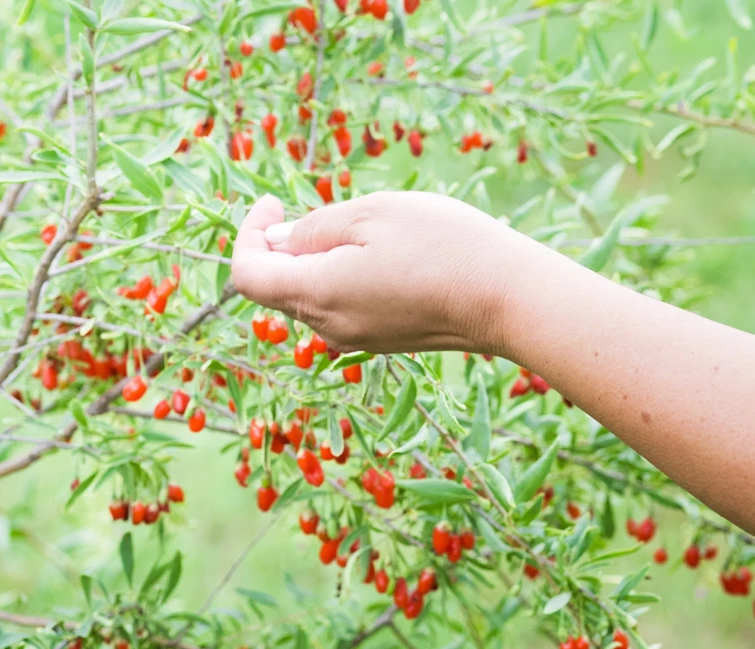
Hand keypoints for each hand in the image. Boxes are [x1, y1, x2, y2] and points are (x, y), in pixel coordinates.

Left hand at [231, 191, 542, 354]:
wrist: (508, 299)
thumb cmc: (442, 245)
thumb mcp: (371, 215)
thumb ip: (313, 228)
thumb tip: (276, 240)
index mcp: (316, 295)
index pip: (247, 275)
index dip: (247, 235)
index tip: (273, 202)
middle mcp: (327, 327)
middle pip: (278, 286)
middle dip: (283, 243)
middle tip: (321, 207)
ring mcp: (355, 339)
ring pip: (311, 296)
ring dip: (317, 259)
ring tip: (363, 228)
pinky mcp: (381, 340)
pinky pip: (342, 307)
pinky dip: (342, 277)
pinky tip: (383, 255)